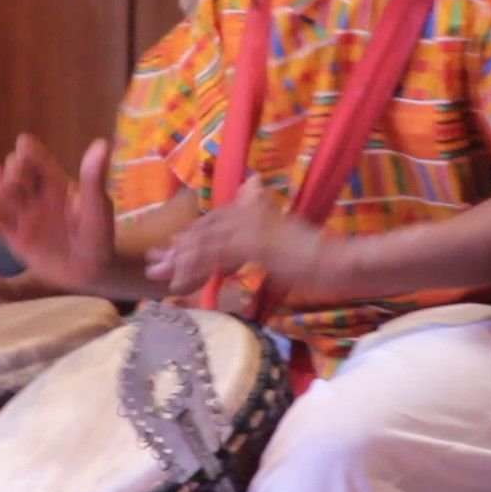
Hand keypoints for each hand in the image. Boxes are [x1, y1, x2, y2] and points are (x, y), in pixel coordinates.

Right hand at [0, 135, 113, 291]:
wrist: (88, 272)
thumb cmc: (98, 237)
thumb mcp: (97, 209)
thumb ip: (93, 180)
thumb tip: (101, 144)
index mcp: (55, 184)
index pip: (35, 158)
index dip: (26, 152)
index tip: (23, 155)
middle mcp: (36, 195)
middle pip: (12, 171)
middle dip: (10, 173)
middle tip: (16, 188)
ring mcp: (22, 215)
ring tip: (0, 200)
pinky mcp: (11, 235)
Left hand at [146, 177, 329, 299]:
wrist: (338, 261)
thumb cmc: (316, 259)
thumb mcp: (281, 246)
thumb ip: (256, 243)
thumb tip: (237, 253)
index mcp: (254, 210)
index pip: (213, 221)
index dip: (189, 237)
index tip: (168, 250)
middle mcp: (249, 212)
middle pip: (203, 229)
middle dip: (176, 248)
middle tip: (152, 264)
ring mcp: (252, 225)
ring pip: (205, 242)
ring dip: (179, 259)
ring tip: (158, 275)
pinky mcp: (255, 242)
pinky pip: (216, 256)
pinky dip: (196, 268)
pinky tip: (181, 281)